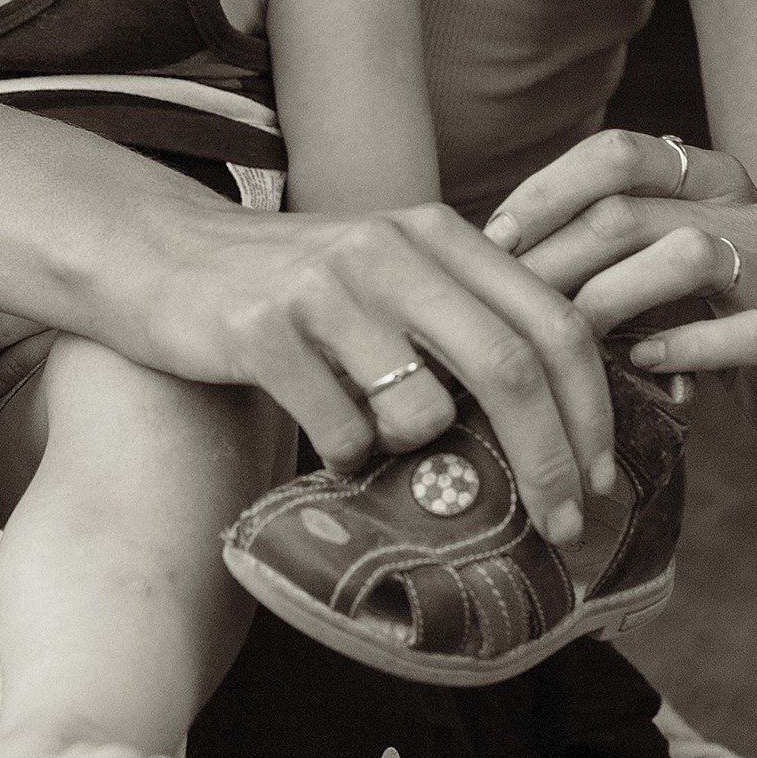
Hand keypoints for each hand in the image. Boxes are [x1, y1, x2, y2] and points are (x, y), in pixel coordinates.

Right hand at [148, 201, 615, 546]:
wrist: (157, 255)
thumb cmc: (291, 284)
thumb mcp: (388, 270)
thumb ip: (462, 313)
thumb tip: (559, 413)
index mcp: (437, 232)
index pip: (551, 319)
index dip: (590, 407)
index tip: (599, 478)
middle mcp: (390, 250)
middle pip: (509, 367)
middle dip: (548, 461)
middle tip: (560, 525)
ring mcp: (325, 288)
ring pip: (424, 409)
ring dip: (419, 455)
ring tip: (381, 446)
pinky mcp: (262, 329)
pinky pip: (341, 430)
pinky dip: (346, 458)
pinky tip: (324, 441)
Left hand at [485, 129, 756, 460]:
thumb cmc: (711, 314)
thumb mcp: (655, 258)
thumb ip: (596, 238)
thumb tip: (479, 247)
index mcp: (704, 175)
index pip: (615, 153)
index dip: (545, 192)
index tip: (490, 242)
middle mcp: (742, 207)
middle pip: (629, 210)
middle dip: (554, 259)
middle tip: (505, 306)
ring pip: (684, 255)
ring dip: (608, 298)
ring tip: (567, 337)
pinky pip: (732, 333)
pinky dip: (677, 349)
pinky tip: (639, 366)